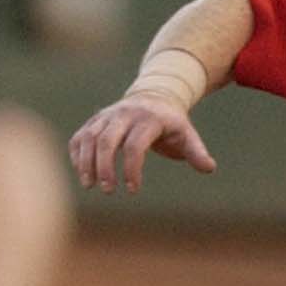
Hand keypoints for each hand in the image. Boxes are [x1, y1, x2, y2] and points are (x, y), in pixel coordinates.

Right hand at [68, 91, 215, 195]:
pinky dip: (77, 155)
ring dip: (86, 163)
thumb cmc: (171, 123)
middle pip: (106, 140)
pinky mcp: (94, 121)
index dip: (132, 169)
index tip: (133, 189)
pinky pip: (79, 137)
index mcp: (148, 119)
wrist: (155, 95)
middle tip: (108, 190)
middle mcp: (123, 114)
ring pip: (88, 137)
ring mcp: (106, 116)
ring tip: (89, 186)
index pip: (135, 145)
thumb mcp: (187, 134)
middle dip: (104, 167)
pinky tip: (82, 173)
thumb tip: (208, 168)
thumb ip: (196, 152)